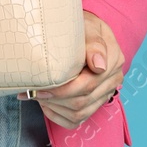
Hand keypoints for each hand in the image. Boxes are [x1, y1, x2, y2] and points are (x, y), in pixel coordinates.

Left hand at [20, 10, 122, 128]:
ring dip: (55, 108)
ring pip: (79, 114)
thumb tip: (99, 65)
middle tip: (33, 91)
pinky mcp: (95, 103)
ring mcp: (105, 93)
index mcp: (113, 60)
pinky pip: (77, 120)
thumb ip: (94, 43)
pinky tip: (46, 105)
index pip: (88, 84)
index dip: (63, 89)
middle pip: (82, 101)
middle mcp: (113, 80)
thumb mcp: (89, 26)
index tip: (41, 86)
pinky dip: (59, 117)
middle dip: (55, 99)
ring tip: (38, 96)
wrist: (86, 31)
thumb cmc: (84, 27)